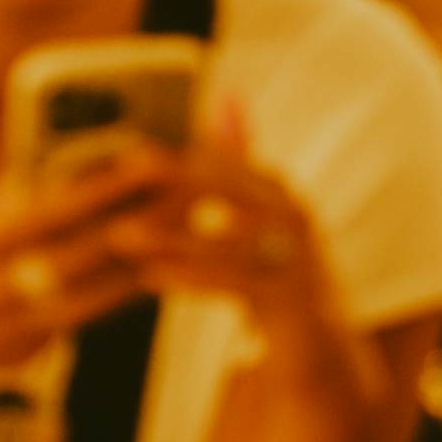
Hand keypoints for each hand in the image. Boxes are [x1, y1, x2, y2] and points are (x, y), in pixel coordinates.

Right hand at [0, 148, 179, 412]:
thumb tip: (57, 160)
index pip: (42, 212)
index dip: (99, 187)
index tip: (149, 159)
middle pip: (79, 252)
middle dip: (140, 220)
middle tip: (194, 189)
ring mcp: (6, 327)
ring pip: (93, 292)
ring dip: (146, 259)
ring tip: (194, 227)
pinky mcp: (23, 352)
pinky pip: (85, 317)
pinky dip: (123, 292)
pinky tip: (163, 267)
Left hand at [110, 113, 345, 336]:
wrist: (320, 348)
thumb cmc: (275, 275)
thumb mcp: (262, 213)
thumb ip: (241, 159)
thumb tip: (226, 94)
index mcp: (281, 197)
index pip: (230, 164)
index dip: (179, 154)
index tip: (128, 152)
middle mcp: (296, 221)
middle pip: (232, 190)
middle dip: (176, 181)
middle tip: (124, 173)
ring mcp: (300, 260)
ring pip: (228, 239)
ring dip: (172, 235)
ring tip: (121, 234)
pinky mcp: (294, 302)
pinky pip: (237, 283)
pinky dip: (194, 277)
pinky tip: (151, 277)